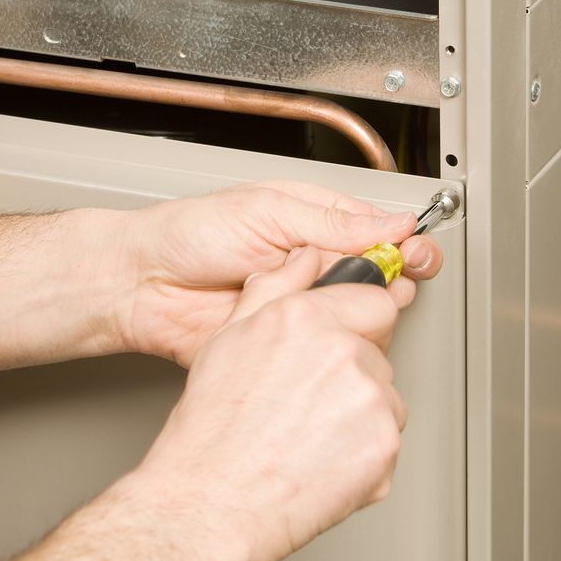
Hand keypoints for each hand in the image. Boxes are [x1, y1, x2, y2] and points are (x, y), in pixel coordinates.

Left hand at [117, 181, 442, 365]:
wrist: (143, 285)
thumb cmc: (190, 235)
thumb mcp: (267, 212)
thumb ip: (332, 223)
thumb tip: (391, 222)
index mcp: (314, 223)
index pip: (378, 231)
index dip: (404, 243)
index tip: (416, 253)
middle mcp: (313, 264)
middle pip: (377, 275)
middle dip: (395, 277)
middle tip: (397, 279)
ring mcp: (302, 305)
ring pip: (357, 315)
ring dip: (367, 311)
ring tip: (357, 301)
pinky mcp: (287, 342)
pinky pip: (324, 348)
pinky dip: (335, 344)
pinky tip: (333, 331)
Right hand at [135, 246, 408, 560]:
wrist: (211, 504)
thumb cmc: (211, 433)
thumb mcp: (228, 339)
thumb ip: (275, 287)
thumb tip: (304, 259)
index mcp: (306, 319)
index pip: (374, 302)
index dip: (357, 326)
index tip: (342, 347)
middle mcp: (344, 352)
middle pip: (378, 354)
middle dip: (353, 376)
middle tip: (306, 406)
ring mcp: (370, 400)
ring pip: (386, 399)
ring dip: (359, 416)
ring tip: (308, 438)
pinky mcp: (385, 446)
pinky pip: (387, 442)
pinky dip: (364, 456)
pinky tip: (321, 462)